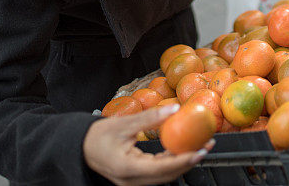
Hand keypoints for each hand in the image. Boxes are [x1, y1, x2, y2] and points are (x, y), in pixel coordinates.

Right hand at [83, 104, 214, 185]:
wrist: (81, 147)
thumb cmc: (98, 136)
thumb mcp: (124, 124)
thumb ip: (149, 118)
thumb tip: (174, 108)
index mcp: (127, 168)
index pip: (162, 167)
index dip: (183, 160)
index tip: (200, 150)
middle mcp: (131, 180)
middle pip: (167, 175)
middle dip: (189, 161)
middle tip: (207, 146)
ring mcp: (133, 182)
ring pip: (164, 176)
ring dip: (182, 163)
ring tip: (199, 147)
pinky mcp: (135, 179)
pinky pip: (157, 173)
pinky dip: (171, 163)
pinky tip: (181, 150)